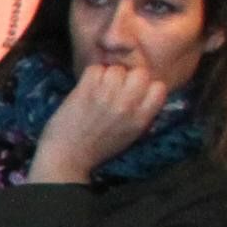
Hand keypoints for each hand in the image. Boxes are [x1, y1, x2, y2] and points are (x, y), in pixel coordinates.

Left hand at [27, 61, 170, 183]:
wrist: (66, 157)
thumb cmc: (98, 147)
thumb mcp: (130, 133)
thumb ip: (141, 112)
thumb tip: (146, 90)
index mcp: (142, 118)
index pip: (159, 87)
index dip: (146, 86)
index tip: (134, 92)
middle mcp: (128, 105)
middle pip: (139, 73)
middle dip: (128, 77)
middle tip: (114, 88)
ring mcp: (106, 96)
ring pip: (115, 69)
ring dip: (106, 76)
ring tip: (97, 90)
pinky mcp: (85, 91)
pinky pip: (94, 69)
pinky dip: (89, 76)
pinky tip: (85, 89)